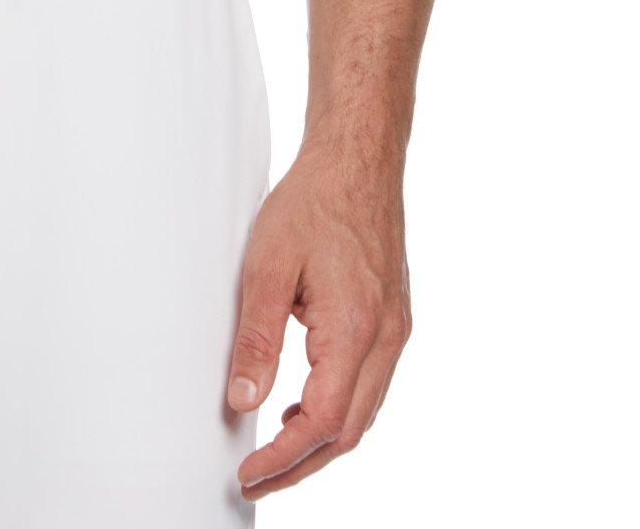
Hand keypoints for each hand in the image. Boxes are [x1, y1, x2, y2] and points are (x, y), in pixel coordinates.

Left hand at [226, 137, 412, 497]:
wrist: (358, 161)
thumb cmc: (314, 202)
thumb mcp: (267, 265)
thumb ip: (256, 338)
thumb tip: (243, 399)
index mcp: (355, 329)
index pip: (323, 422)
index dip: (284, 457)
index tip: (249, 474)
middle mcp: (386, 338)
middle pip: (349, 431)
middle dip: (302, 464)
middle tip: (257, 477)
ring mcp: (396, 331)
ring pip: (364, 412)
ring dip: (321, 440)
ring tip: (275, 451)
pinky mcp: (394, 320)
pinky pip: (370, 384)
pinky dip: (339, 408)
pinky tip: (306, 405)